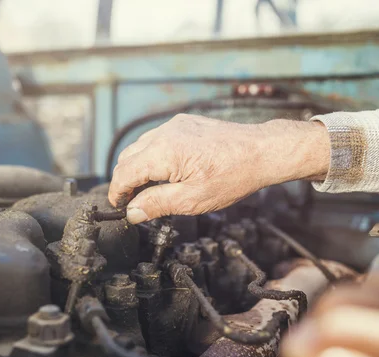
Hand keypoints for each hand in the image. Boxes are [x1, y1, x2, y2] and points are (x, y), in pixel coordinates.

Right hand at [108, 114, 329, 223]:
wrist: (261, 151)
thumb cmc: (232, 176)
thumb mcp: (192, 200)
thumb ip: (157, 204)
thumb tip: (132, 212)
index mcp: (163, 152)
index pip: (124, 173)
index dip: (116, 192)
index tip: (117, 206)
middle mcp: (164, 133)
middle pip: (127, 157)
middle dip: (124, 180)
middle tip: (131, 201)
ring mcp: (174, 125)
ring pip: (140, 146)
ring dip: (137, 167)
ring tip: (146, 188)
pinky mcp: (184, 123)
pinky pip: (156, 138)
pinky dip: (151, 155)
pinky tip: (163, 170)